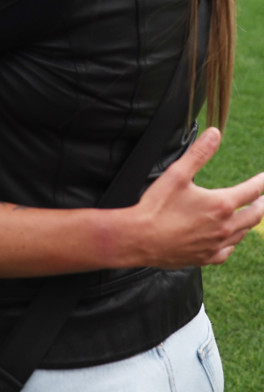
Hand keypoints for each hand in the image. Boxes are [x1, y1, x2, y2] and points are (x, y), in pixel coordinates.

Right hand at [133, 127, 263, 267]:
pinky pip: (227, 252)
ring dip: (248, 222)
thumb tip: (215, 134)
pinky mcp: (205, 258)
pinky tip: (228, 241)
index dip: (261, 182)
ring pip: (242, 234)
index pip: (251, 191)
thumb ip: (199, 153)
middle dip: (260, 204)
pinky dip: (231, 243)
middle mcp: (223, 227)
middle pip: (254, 216)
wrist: (140, 239)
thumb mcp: (177, 174)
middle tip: (262, 198)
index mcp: (221, 205)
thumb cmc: (158, 206)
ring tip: (248, 215)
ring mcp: (215, 245)